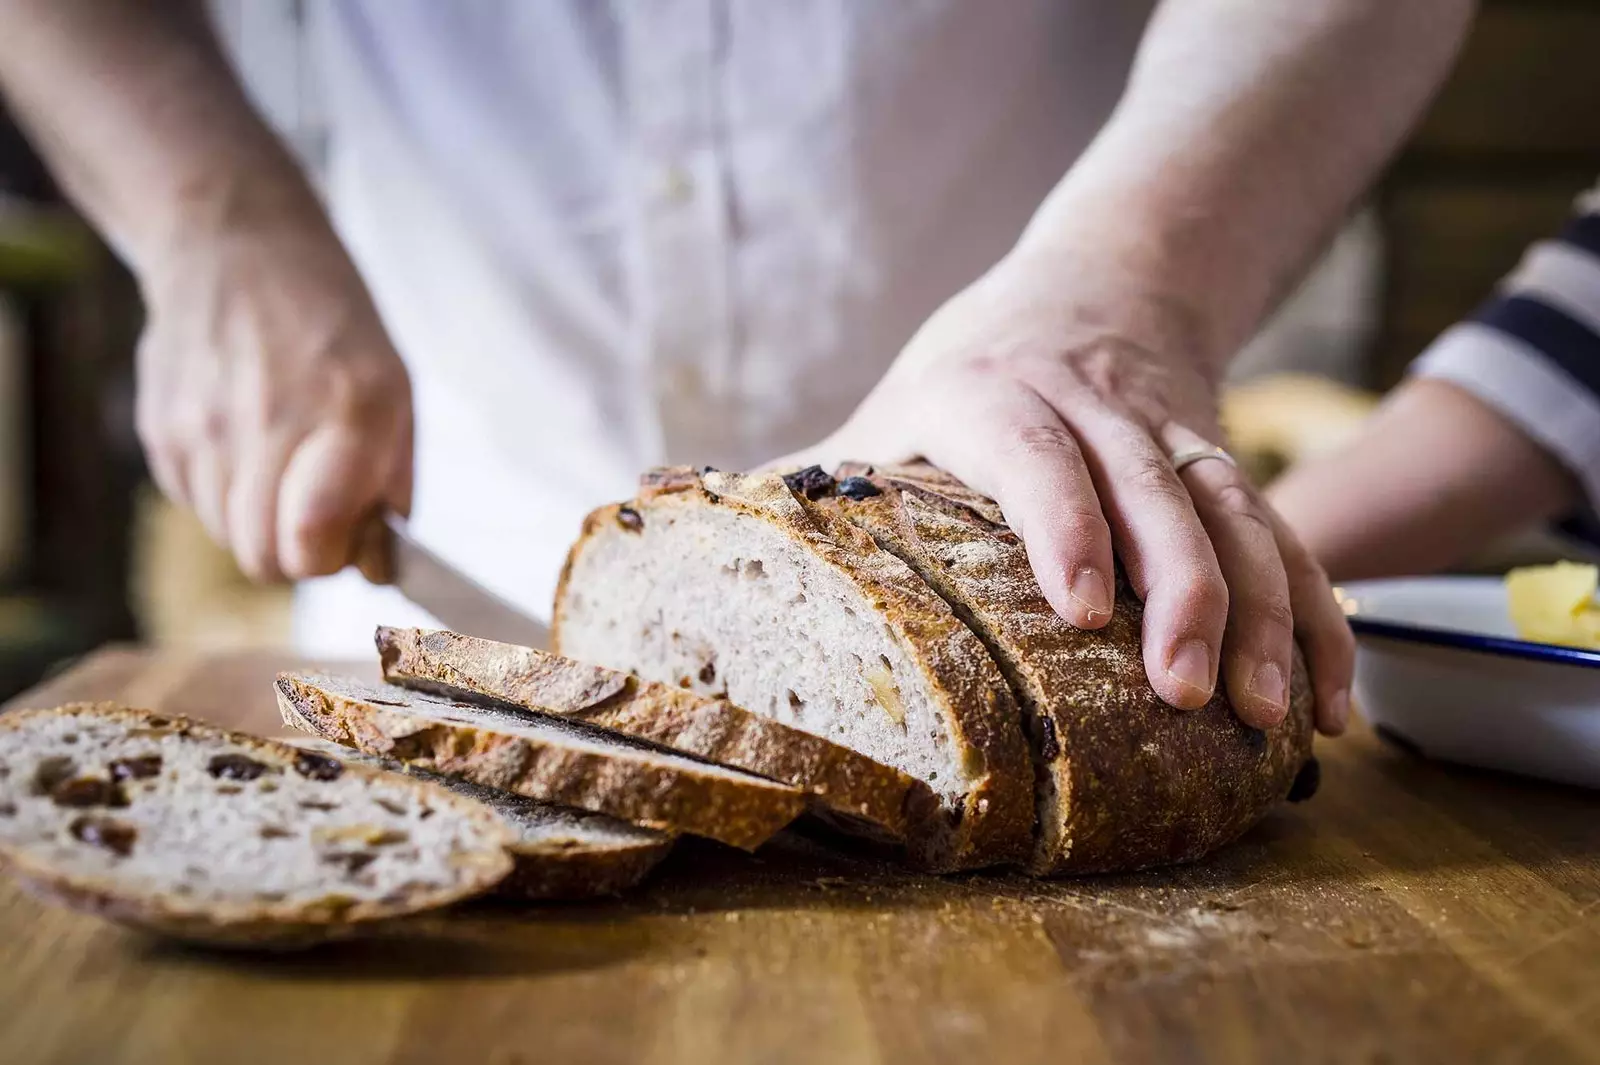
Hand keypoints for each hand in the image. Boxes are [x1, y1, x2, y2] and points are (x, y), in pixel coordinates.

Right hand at [134, 202, 411, 583]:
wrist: (231, 241)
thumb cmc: (328, 318)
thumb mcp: (394, 384)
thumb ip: (394, 477)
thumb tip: (380, 563)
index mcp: (344, 410)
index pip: (311, 543)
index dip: (333, 558)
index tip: (348, 536)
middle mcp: (265, 422)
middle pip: (264, 559)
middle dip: (298, 554)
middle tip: (318, 514)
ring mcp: (201, 427)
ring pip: (228, 537)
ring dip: (260, 523)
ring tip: (281, 466)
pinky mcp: (159, 429)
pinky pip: (194, 503)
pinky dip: (223, 493)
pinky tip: (242, 442)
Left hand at [786, 246, 1351, 735]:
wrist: (1102, 279)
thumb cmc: (974, 366)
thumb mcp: (892, 405)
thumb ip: (814, 476)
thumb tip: (680, 525)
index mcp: (992, 392)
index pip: (1034, 450)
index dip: (1064, 523)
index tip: (1085, 607)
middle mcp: (1095, 408)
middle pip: (1154, 491)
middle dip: (1184, 592)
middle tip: (1188, 692)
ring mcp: (1174, 434)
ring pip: (1233, 516)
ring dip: (1262, 614)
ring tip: (1267, 717)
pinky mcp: (1228, 465)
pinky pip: (1283, 534)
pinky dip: (1315, 614)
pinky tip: (1328, 697)